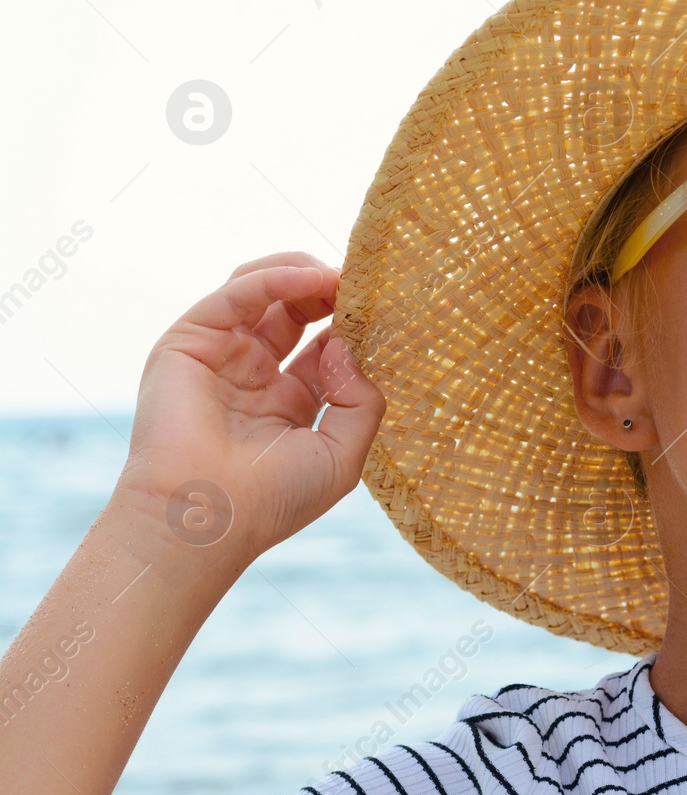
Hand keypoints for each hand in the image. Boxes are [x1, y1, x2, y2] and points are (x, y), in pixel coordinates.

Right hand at [115, 252, 386, 568]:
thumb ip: (360, 401)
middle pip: (297, 309)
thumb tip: (348, 346)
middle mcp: (254, 373)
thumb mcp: (341, 455)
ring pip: (263, 291)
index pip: (326, 343)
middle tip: (367, 282)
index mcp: (289, 400)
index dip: (355, 323)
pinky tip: (313, 280)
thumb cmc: (272, 500)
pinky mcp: (189, 342)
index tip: (388, 309)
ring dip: (306, 274)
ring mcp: (221, 354)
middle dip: (332, 291)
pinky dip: (275, 279)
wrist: (205, 519)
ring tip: (343, 275)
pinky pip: (236, 295)